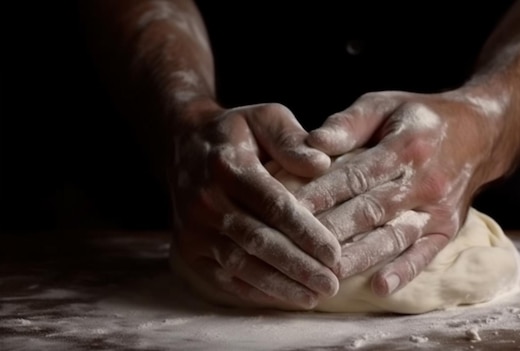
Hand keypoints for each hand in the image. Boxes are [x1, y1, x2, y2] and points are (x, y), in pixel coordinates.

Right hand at [169, 102, 341, 309]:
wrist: (184, 144)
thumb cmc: (237, 132)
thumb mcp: (266, 118)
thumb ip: (292, 139)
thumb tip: (321, 164)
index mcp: (227, 165)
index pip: (273, 205)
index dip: (305, 232)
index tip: (334, 253)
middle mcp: (205, 200)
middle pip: (258, 241)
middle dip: (297, 266)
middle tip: (331, 283)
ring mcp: (193, 228)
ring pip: (240, 265)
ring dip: (279, 285)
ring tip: (314, 296)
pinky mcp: (188, 249)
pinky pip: (223, 277)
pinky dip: (255, 291)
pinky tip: (284, 297)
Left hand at [295, 90, 500, 296]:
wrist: (480, 133)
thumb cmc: (418, 118)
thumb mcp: (383, 105)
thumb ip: (348, 123)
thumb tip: (312, 142)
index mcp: (406, 145)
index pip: (356, 175)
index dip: (321, 193)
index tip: (288, 208)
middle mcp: (425, 180)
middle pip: (371, 210)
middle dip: (331, 230)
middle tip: (294, 248)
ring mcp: (439, 209)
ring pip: (393, 236)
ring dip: (360, 257)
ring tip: (327, 274)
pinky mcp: (448, 229)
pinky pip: (426, 254)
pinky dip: (404, 271)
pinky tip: (380, 287)